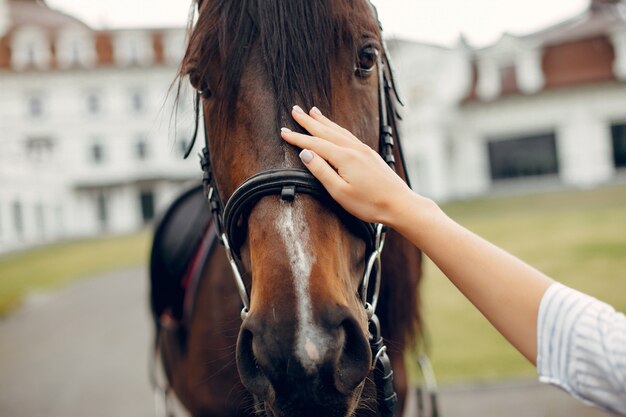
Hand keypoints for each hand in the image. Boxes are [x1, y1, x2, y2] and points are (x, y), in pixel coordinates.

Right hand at [280, 105, 413, 225]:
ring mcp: (363, 150)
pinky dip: (337, 128)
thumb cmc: (370, 203)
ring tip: (313, 111)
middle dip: (308, 121)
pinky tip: (335, 128)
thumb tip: (305, 153)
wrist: (400, 204)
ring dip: (323, 121)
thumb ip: (321, 171)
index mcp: (344, 157)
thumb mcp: (340, 192)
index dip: (297, 137)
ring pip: (338, 130)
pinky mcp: (370, 154)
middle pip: (326, 131)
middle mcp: (354, 149)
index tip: (283, 131)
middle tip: (295, 110)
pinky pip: (348, 135)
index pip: (315, 143)